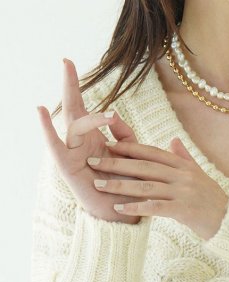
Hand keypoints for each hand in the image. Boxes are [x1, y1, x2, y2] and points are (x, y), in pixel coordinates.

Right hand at [37, 57, 145, 224]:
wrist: (123, 216)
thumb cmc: (127, 187)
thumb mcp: (131, 156)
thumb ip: (126, 136)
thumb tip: (116, 116)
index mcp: (94, 139)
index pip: (88, 108)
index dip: (79, 87)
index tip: (70, 62)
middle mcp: (80, 143)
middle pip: (73, 109)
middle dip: (70, 85)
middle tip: (66, 61)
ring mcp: (72, 153)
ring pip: (76, 126)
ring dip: (93, 120)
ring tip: (110, 119)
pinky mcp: (66, 166)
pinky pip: (55, 145)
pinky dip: (47, 129)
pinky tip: (40, 111)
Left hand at [87, 137, 228, 239]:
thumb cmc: (214, 202)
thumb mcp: (200, 176)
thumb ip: (184, 158)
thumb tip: (173, 141)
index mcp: (183, 166)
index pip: (151, 153)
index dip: (128, 148)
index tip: (107, 145)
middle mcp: (182, 176)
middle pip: (143, 166)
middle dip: (116, 164)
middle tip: (93, 162)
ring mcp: (183, 193)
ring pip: (145, 186)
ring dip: (120, 185)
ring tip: (99, 184)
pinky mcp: (184, 211)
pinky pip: (155, 207)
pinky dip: (136, 207)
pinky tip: (119, 208)